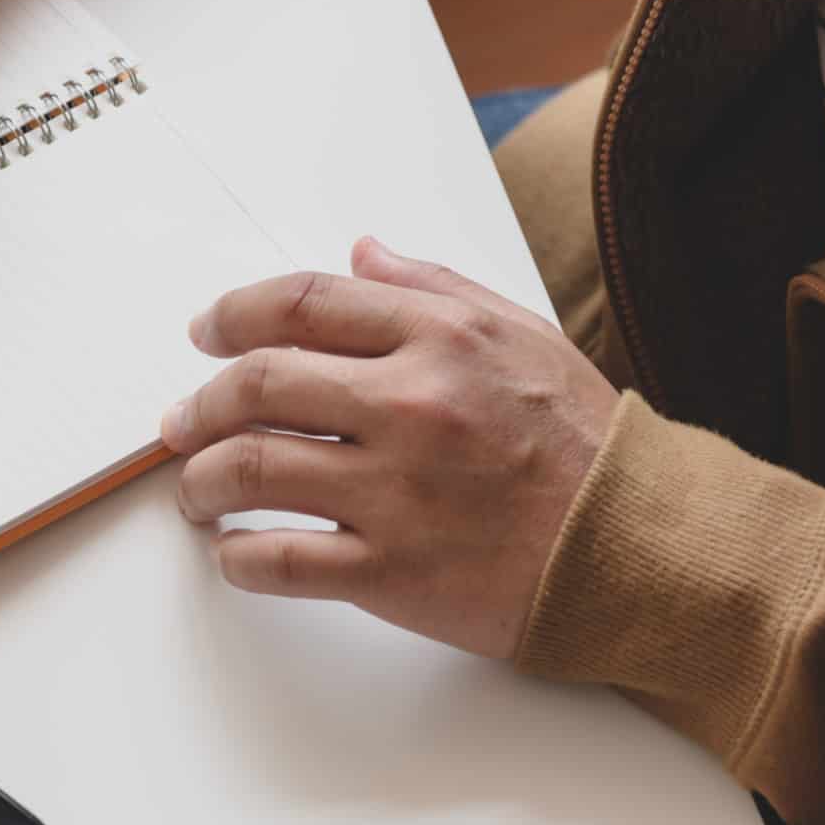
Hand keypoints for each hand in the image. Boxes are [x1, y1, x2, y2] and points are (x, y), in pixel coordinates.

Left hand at [161, 238, 617, 659]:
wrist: (645, 551)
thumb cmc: (585, 444)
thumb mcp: (521, 336)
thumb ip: (433, 288)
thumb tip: (360, 253)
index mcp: (440, 338)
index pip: (299, 305)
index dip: (232, 315)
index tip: (205, 332)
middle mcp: (411, 405)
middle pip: (255, 384)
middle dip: (198, 404)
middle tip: (179, 422)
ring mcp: (397, 492)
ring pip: (249, 469)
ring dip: (200, 481)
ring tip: (195, 490)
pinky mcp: (394, 571)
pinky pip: (278, 560)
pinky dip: (237, 557)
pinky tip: (233, 553)